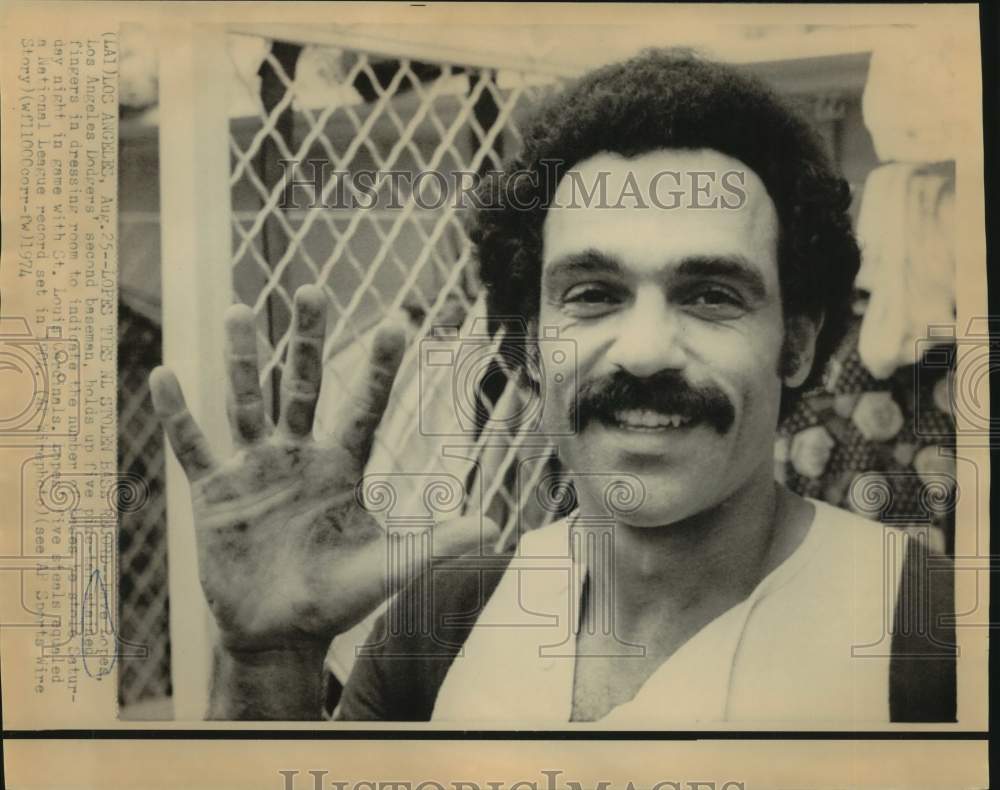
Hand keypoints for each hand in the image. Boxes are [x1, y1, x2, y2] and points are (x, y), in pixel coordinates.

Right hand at [151, 285, 495, 655]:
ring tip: (239, 310)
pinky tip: (165, 375)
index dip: (380, 368)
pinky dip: (177, 414)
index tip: (397, 322)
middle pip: (304, 385)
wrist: (280, 634)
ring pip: (248, 402)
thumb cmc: (337, 598)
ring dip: (243, 359)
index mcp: (342, 466)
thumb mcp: (388, 569)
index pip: (365, 406)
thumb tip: (494, 527)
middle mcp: (299, 455)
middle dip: (308, 340)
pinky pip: (192, 446)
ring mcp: (255, 468)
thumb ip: (434, 545)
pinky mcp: (215, 492)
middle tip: (311, 288)